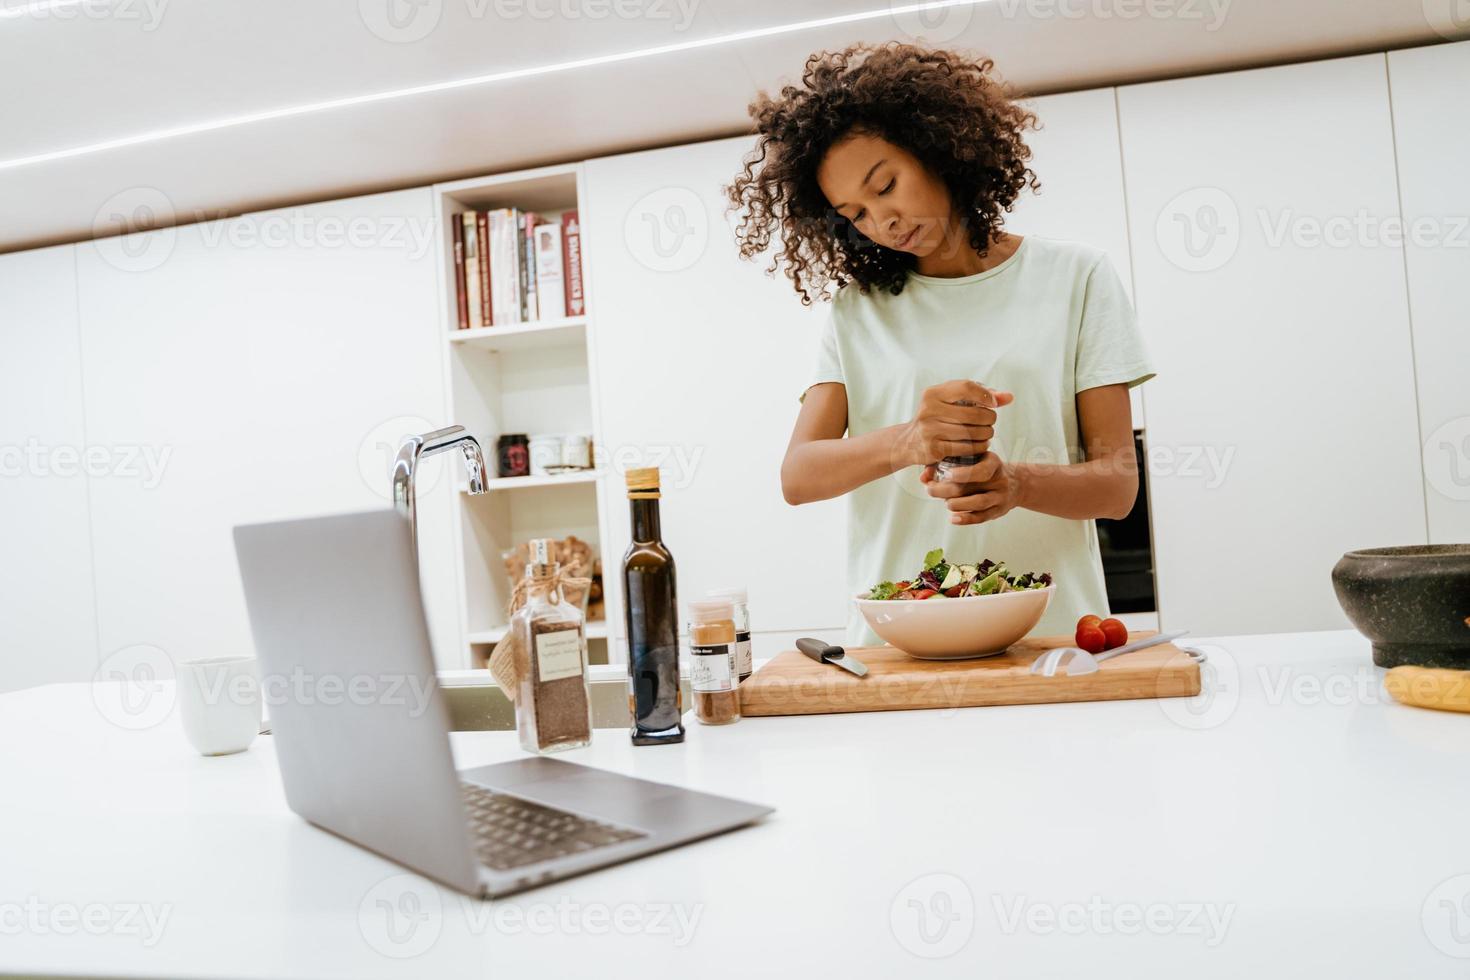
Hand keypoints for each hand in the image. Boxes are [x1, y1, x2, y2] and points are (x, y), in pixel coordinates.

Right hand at [894, 380, 1012, 468]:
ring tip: (987, 434)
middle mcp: (928, 410)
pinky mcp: (934, 449)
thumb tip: (1009, 397)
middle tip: (990, 422)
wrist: (908, 443)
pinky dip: (979, 447)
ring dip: (986, 434)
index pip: (966, 387)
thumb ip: (981, 396)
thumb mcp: (952, 402)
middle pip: (974, 413)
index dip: (986, 395)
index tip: (994, 404)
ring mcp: (929, 430)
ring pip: (972, 433)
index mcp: (933, 393)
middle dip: (989, 418)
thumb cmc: (938, 417)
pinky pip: (966, 448)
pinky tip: (980, 445)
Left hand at [921, 452, 1023, 524]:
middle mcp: (999, 479)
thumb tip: (923, 476)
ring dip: (958, 504)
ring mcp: (1000, 496)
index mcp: (992, 462)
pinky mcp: (998, 511)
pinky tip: (953, 519)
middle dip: (948, 489)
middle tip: (931, 490)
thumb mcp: (972, 461)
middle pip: (974, 487)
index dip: (964, 473)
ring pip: (979, 503)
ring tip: (945, 503)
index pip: (981, 469)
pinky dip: (966, 519)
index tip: (947, 474)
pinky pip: (982, 517)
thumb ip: (946, 465)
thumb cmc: (983, 469)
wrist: (1014, 483)